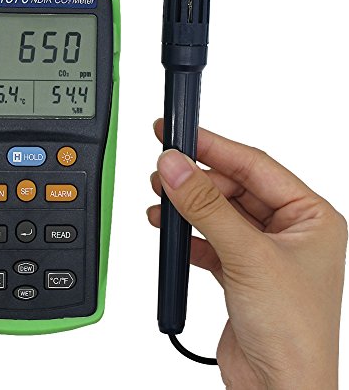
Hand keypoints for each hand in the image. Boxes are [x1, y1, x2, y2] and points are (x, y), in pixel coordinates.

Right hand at [147, 120, 346, 389]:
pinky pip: (208, 237)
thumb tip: (176, 166)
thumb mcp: (248, 256)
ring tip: (159, 195)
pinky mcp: (239, 268)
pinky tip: (167, 229)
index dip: (215, 146)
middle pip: (233, 186)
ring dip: (187, 204)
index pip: (255, 165)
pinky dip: (186, 232)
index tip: (181, 133)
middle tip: (164, 166)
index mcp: (309, 216)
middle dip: (196, 178)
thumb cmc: (293, 334)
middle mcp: (287, 230)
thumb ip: (206, 207)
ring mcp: (261, 249)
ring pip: (217, 211)